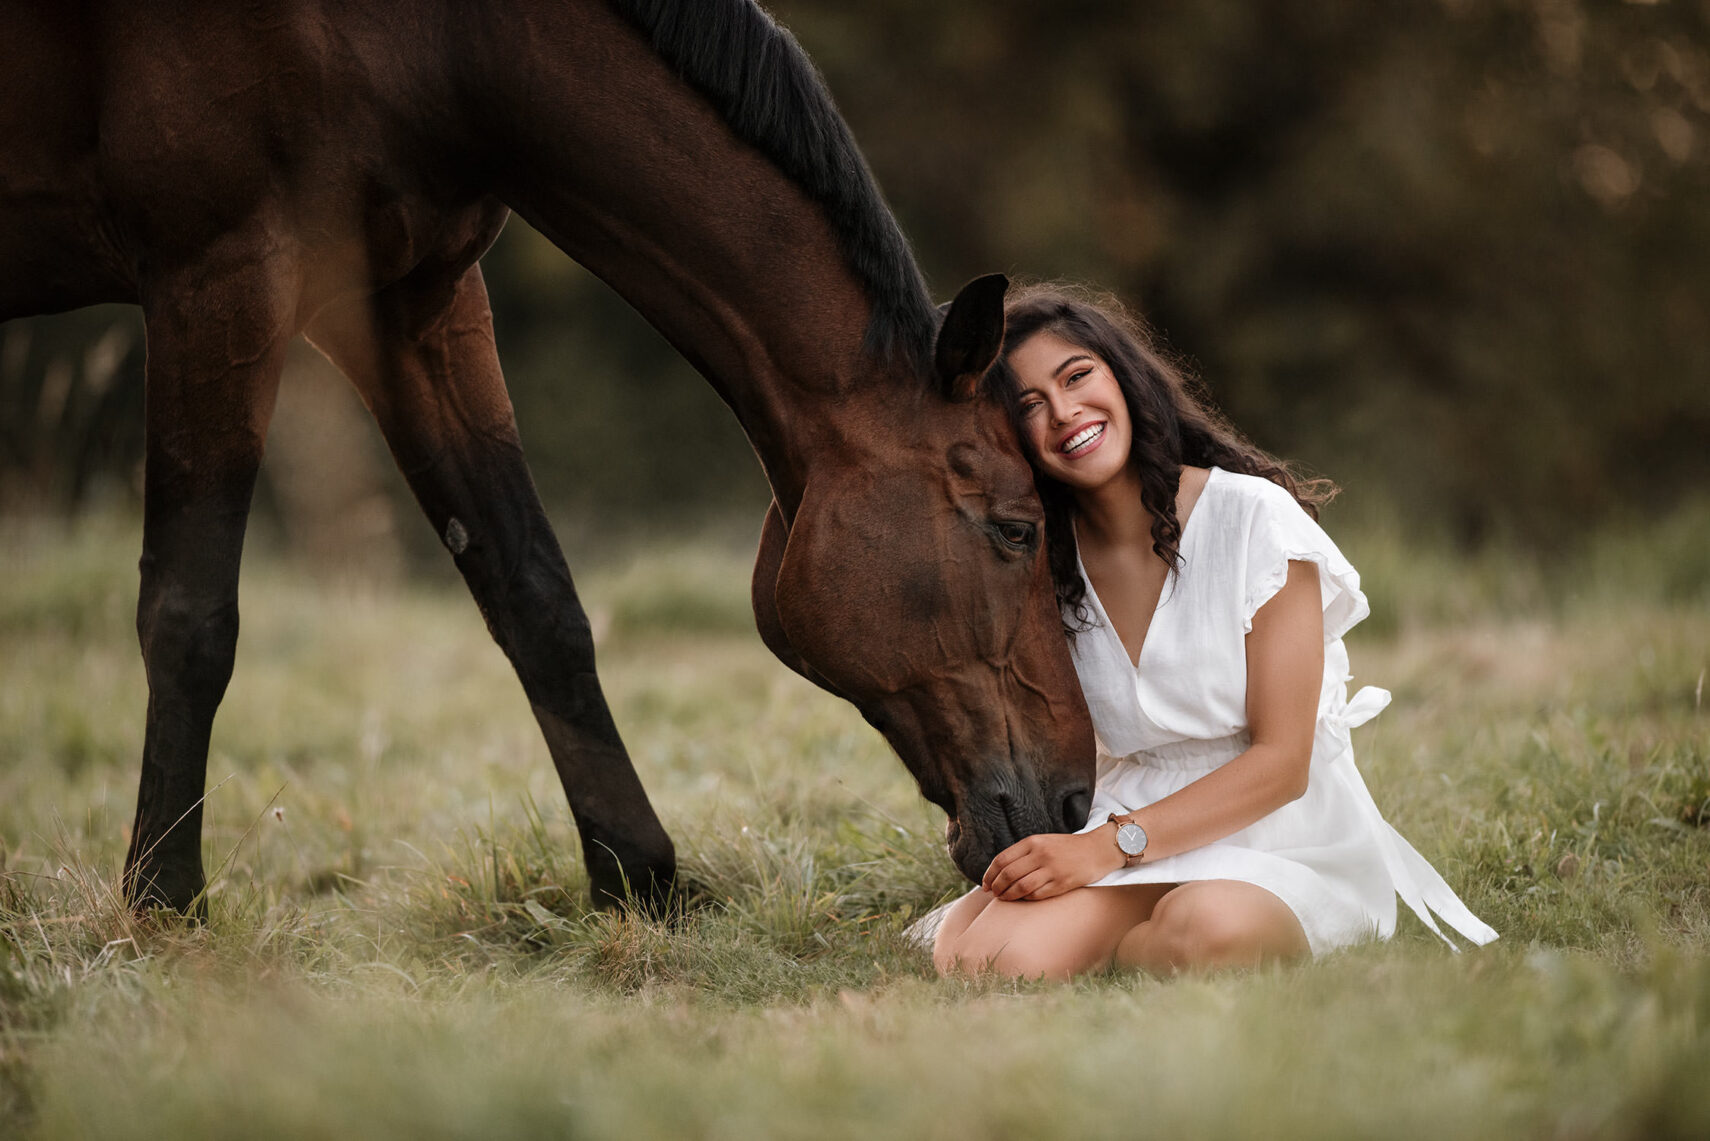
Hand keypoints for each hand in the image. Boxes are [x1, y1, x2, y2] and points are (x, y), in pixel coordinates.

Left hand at [981, 824, 1125, 901]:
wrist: (1097, 850)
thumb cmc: (1067, 848)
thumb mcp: (1043, 842)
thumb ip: (1023, 853)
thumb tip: (999, 871)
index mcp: (1033, 842)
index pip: (1002, 860)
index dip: (989, 874)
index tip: (985, 884)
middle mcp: (1040, 854)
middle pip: (1008, 874)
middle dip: (996, 887)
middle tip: (993, 894)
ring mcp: (1051, 869)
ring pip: (1020, 887)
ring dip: (1008, 895)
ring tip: (1004, 898)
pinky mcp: (1062, 883)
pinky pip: (1036, 895)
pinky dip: (1025, 898)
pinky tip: (1022, 899)